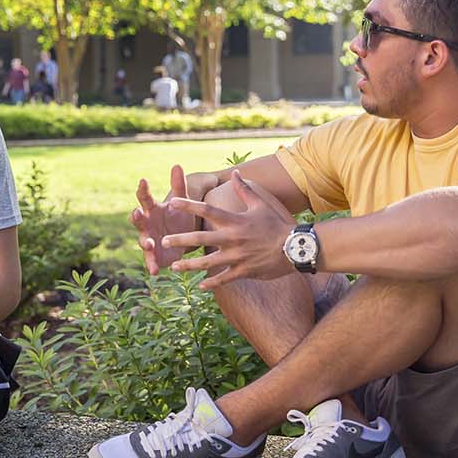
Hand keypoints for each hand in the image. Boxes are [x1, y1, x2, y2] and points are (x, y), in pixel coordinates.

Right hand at [131, 166, 223, 273]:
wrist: (184, 239)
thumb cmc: (179, 217)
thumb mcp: (182, 202)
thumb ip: (179, 185)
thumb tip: (177, 164)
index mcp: (153, 209)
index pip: (145, 198)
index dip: (143, 189)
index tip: (144, 180)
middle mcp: (147, 225)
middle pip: (138, 220)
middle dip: (136, 217)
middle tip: (137, 212)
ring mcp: (149, 240)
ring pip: (143, 241)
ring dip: (145, 242)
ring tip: (149, 244)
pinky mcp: (154, 257)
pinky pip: (150, 262)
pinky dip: (151, 266)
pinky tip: (154, 271)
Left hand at [166, 173, 295, 289]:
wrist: (294, 248)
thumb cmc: (275, 225)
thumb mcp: (260, 204)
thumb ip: (244, 189)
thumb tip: (235, 172)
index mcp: (235, 221)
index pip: (208, 211)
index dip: (189, 206)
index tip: (172, 202)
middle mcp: (233, 238)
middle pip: (201, 238)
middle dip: (181, 240)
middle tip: (163, 242)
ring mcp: (237, 257)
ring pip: (208, 262)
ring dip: (190, 265)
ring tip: (174, 267)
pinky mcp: (244, 271)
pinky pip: (224, 279)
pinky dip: (211, 283)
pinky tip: (199, 285)